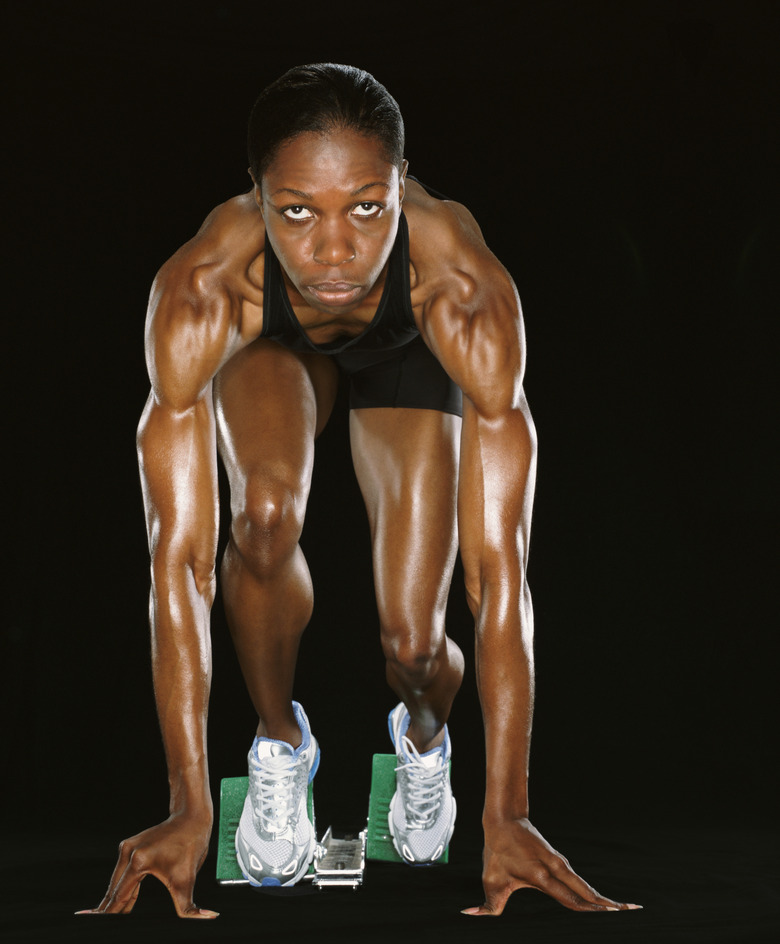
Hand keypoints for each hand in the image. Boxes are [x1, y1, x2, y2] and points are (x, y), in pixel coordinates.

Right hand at [77, 812, 216, 917]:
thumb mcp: (188, 879)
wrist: (191, 818)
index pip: (119, 897)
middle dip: (109, 912)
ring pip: (116, 884)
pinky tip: (120, 906)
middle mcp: (128, 852)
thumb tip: (209, 918)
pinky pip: (122, 875)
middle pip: (114, 891)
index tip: (100, 929)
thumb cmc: (191, 846)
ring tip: (105, 921)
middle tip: (100, 930)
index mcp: (138, 861)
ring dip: (115, 902)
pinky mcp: (130, 846)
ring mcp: (127, 848)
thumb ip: (188, 907)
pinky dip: (122, 890)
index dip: (109, 916)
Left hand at [462, 817, 640, 915]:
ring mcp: (560, 864)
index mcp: (542, 875)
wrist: (504, 820)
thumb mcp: (490, 877)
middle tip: (630, 911)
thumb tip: (468, 914)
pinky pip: (578, 882)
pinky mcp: (559, 862)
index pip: (571, 898)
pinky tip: (601, 902)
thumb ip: (486, 903)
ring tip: (624, 909)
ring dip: (603, 899)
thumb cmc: (497, 850)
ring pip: (585, 887)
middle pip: (586, 892)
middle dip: (607, 904)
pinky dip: (592, 893)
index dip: (591, 908)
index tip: (610, 913)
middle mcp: (556, 868)